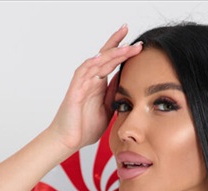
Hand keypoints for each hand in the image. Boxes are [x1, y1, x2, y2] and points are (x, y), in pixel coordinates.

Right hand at [46, 25, 143, 153]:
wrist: (69, 141)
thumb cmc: (84, 128)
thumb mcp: (107, 110)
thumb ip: (113, 95)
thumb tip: (124, 81)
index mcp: (99, 84)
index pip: (111, 62)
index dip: (122, 50)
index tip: (137, 43)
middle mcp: (91, 79)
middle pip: (105, 55)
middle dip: (119, 43)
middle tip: (132, 33)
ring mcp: (82, 83)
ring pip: (98, 62)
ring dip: (112, 53)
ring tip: (126, 46)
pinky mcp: (75, 90)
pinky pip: (83, 72)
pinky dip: (92, 64)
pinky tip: (101, 57)